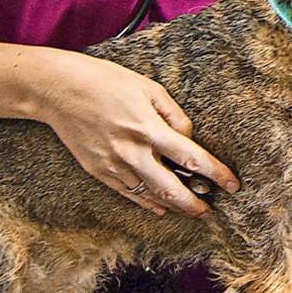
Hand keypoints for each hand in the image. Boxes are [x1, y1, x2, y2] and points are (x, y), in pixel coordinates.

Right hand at [35, 51, 238, 216]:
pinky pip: (128, 194)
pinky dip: (147, 202)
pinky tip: (161, 207)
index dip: (216, 174)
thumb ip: (174, 115)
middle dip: (195, 204)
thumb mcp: (149, 88)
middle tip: (210, 210)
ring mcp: (114, 165)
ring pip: (151, 195)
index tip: (233, 184)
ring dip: (174, 205)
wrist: (59, 90)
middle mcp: (132, 151)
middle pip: (172, 188)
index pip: (192, 157)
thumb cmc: (106, 82)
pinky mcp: (99, 171)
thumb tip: (189, 137)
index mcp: (149, 128)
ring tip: (191, 209)